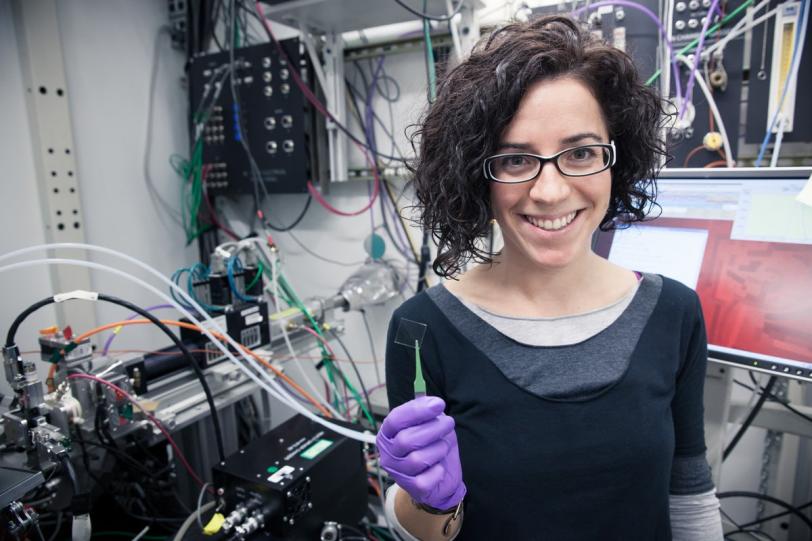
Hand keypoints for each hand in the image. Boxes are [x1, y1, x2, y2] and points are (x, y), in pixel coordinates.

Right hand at [376, 396, 465, 510]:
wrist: (438, 479)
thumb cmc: (431, 446)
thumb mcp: (430, 425)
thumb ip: (427, 412)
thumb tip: (433, 403)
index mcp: (388, 434)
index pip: (395, 419)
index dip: (417, 410)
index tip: (439, 404)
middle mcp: (388, 453)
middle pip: (406, 440)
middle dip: (433, 429)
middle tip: (449, 423)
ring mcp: (398, 472)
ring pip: (417, 459)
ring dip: (438, 449)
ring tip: (444, 446)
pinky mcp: (411, 488)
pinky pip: (425, 479)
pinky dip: (437, 471)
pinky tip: (439, 467)